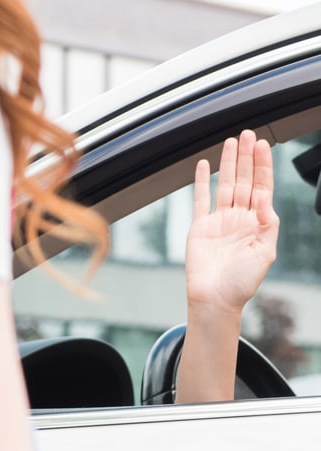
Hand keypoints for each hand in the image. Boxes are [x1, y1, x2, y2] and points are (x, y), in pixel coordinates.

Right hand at [185, 129, 278, 314]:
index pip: (262, 187)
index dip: (262, 165)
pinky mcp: (199, 227)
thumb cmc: (241, 282)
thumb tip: (263, 197)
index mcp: (256, 223)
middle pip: (244, 180)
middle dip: (246, 157)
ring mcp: (218, 221)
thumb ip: (267, 223)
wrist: (215, 299)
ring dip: (228, 163)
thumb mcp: (265, 253)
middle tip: (248, 134)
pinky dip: (201, 182)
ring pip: (224, 185)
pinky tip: (205, 166)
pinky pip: (200, 199)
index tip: (263, 145)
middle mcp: (238, 218)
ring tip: (231, 142)